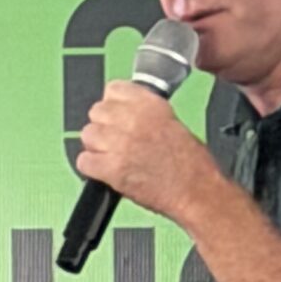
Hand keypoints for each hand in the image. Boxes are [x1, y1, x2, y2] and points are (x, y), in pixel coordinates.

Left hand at [74, 81, 217, 228]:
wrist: (196, 192)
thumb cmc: (191, 164)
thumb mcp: (172, 122)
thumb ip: (144, 113)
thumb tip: (124, 113)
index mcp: (150, 105)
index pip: (113, 89)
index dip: (113, 104)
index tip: (116, 114)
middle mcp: (133, 119)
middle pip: (96, 112)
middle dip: (103, 126)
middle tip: (113, 139)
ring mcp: (120, 144)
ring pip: (87, 135)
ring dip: (95, 146)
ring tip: (109, 156)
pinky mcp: (112, 169)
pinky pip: (84, 162)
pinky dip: (90, 168)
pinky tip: (104, 171)